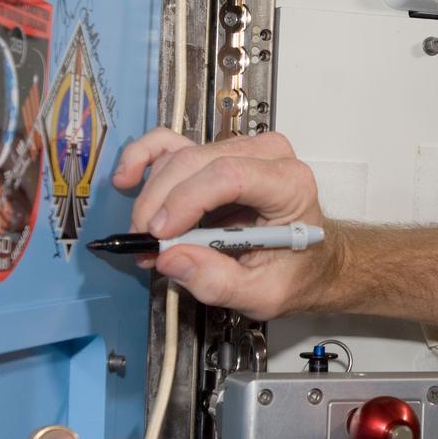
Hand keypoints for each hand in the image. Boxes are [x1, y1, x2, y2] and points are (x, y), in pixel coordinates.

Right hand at [112, 128, 338, 319]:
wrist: (308, 261)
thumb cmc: (293, 270)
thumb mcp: (264, 293)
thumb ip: (219, 282)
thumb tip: (171, 258)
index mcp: (290, 185)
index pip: (230, 175)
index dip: (187, 201)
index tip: (161, 235)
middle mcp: (268, 156)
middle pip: (198, 162)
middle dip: (160, 203)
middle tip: (145, 243)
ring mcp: (241, 150)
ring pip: (180, 156)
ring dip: (152, 195)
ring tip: (144, 234)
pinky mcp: (217, 155)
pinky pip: (173, 144)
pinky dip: (146, 158)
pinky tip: (128, 179)